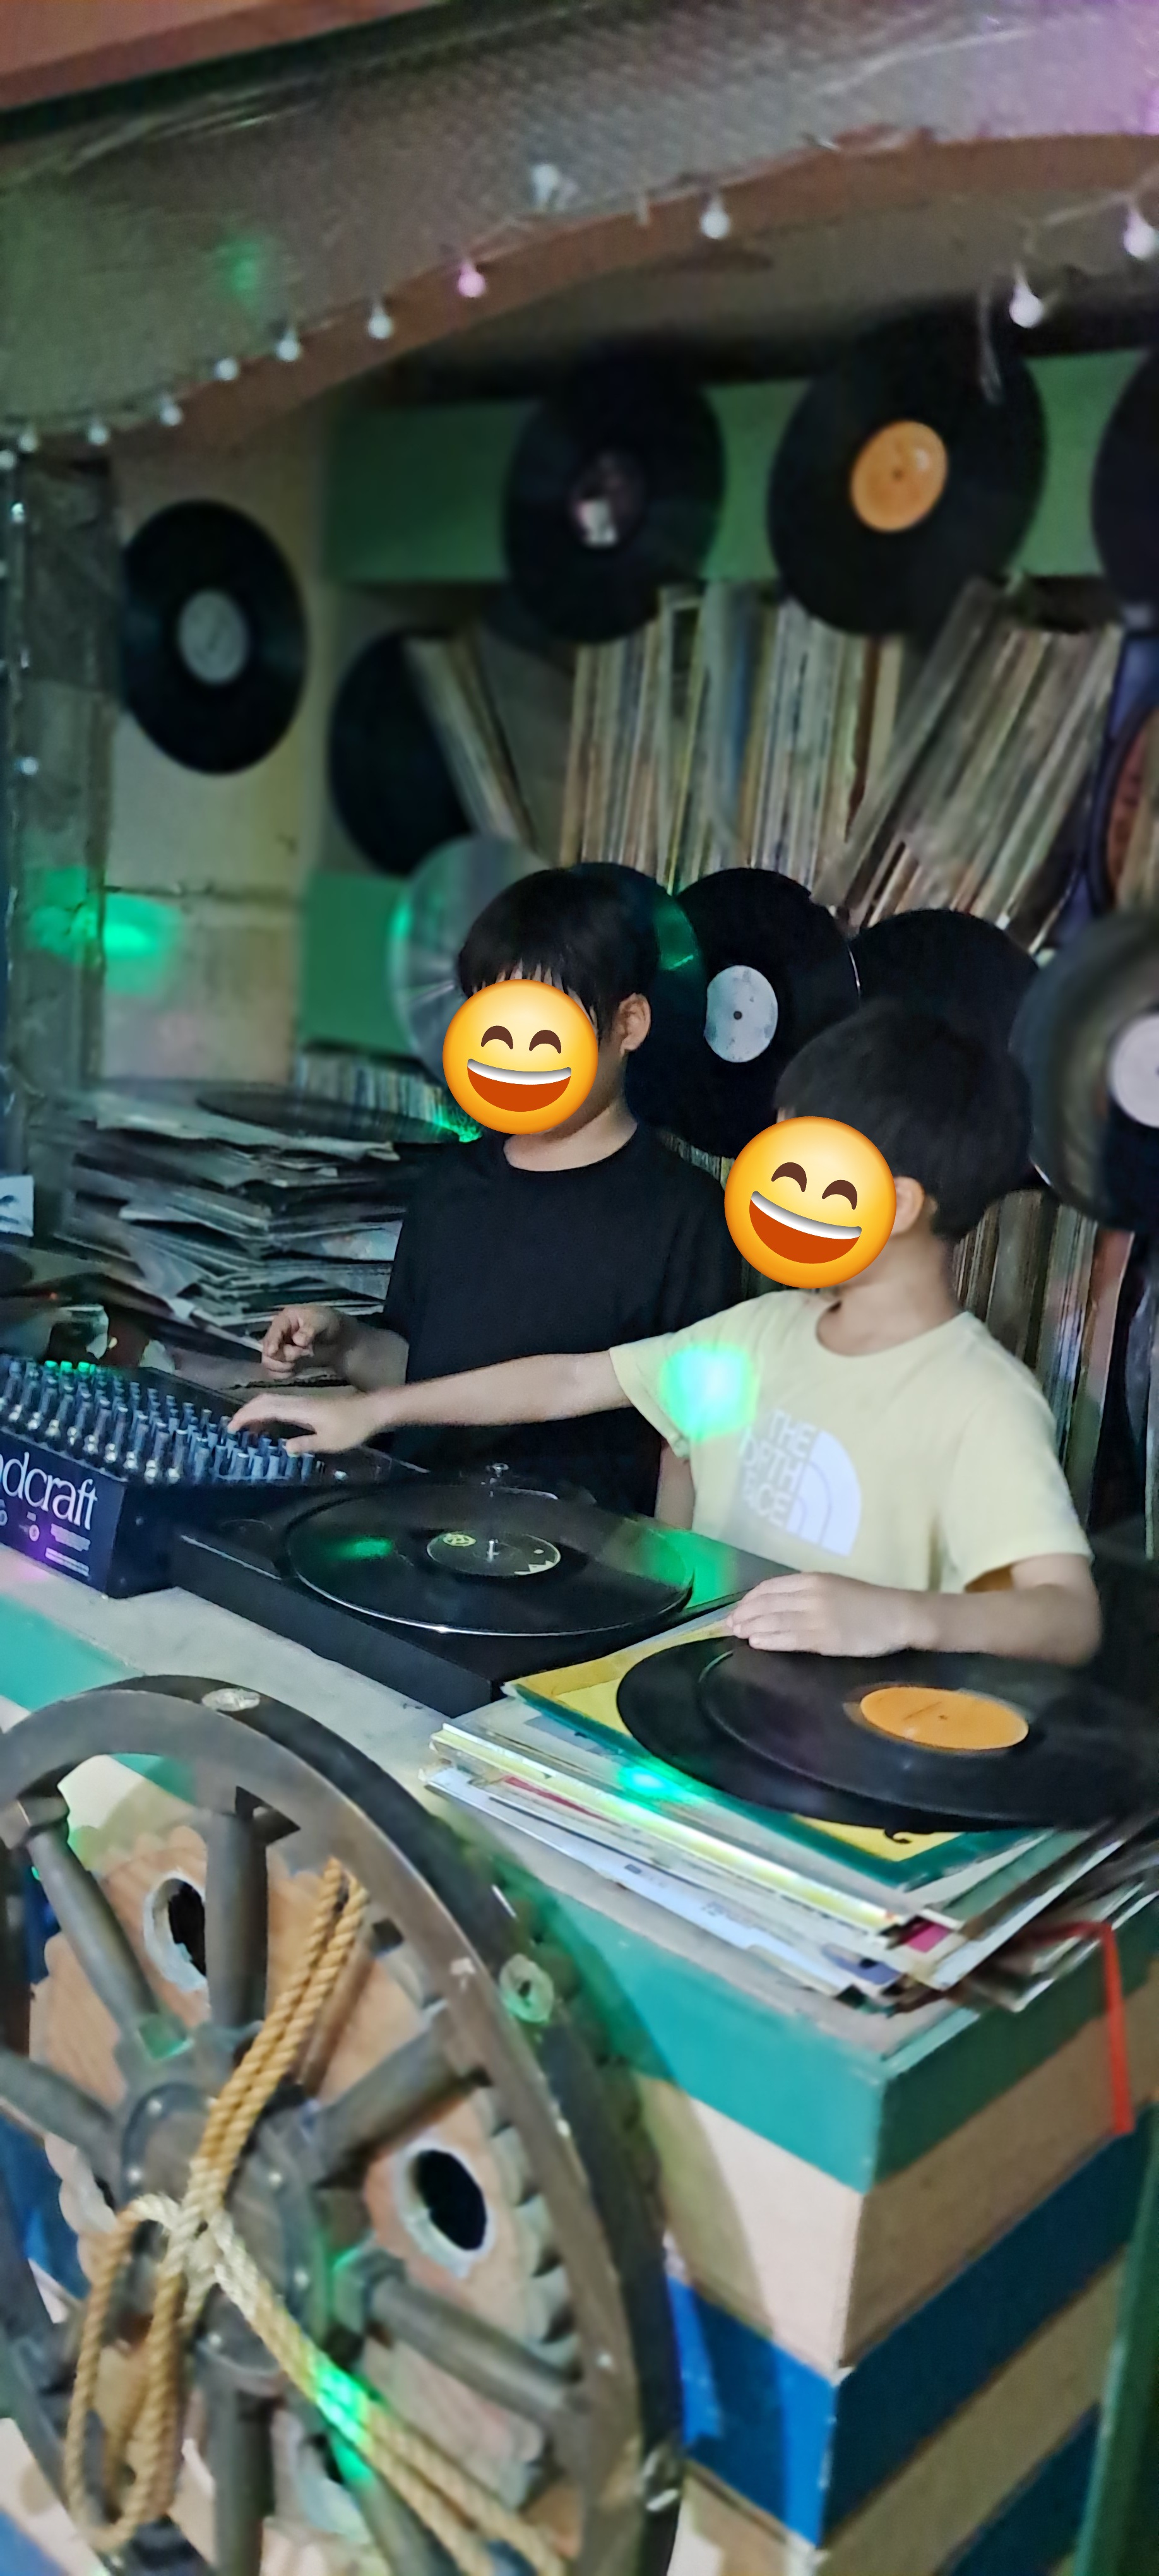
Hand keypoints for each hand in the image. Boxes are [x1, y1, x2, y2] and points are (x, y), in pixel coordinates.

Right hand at [228, 1388, 391, 1453]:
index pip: (265, 1408)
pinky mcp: (309, 1405)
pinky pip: (281, 1406)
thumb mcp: (330, 1441)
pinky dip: (268, 1413)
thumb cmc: (352, 1427)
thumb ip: (305, 1444)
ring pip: (272, 1402)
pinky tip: (268, 1426)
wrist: (372, 1411)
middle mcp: (297, 1402)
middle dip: (246, 1413)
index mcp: (299, 1409)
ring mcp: (303, 1402)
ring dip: (256, 1413)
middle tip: (232, 1430)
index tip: (231, 1429)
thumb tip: (283, 1448)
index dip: (246, 1417)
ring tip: (246, 1431)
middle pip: (264, 1401)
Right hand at [260, 1303, 348, 1376]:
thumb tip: (298, 1341)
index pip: (274, 1331)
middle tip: (305, 1353)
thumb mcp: (321, 1321)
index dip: (272, 1342)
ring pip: (269, 1363)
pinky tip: (296, 1369)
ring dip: (283, 1366)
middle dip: (285, 1355)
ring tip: (301, 1360)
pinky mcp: (283, 1363)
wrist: (337, 1338)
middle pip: (268, 1350)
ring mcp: (278, 1349)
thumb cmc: (327, 1323)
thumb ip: (310, 1329)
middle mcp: (277, 1335)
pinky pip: (274, 1372)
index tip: (273, 1352)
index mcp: (284, 1320)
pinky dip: (283, 1374)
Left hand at [722, 1573, 918, 1657]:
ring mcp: (817, 1617)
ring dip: (752, 1627)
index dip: (749, 1599)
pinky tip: (757, 1643)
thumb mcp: (834, 1587)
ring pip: (775, 1621)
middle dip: (744, 1614)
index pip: (770, 1587)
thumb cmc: (867, 1603)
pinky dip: (770, 1640)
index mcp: (813, 1579)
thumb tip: (776, 1604)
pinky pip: (791, 1639)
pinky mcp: (825, 1638)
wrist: (897, 1615)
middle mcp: (811, 1595)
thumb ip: (806, 1593)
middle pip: (768, 1603)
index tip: (736, 1609)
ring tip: (737, 1633)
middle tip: (727, 1625)